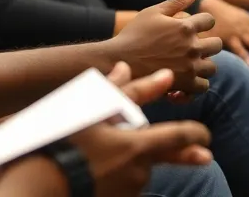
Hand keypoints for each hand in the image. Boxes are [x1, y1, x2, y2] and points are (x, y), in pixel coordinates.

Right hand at [63, 63, 212, 196]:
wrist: (42, 184)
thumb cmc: (65, 142)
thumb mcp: (88, 112)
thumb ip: (115, 91)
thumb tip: (125, 65)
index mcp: (136, 146)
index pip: (178, 137)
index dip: (195, 135)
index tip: (206, 136)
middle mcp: (138, 172)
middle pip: (157, 157)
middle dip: (171, 152)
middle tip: (203, 156)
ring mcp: (128, 191)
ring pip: (136, 172)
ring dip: (127, 163)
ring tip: (98, 156)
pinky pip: (122, 187)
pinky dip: (115, 178)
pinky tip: (95, 172)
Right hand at [109, 0, 223, 95]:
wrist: (120, 61)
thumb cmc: (135, 33)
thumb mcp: (154, 12)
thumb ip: (179, 0)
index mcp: (185, 27)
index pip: (210, 20)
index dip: (202, 21)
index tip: (192, 26)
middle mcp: (191, 48)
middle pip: (217, 44)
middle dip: (208, 43)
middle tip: (192, 45)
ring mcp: (190, 68)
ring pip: (212, 67)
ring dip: (203, 64)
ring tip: (189, 62)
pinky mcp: (185, 85)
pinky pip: (203, 86)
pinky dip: (197, 83)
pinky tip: (186, 78)